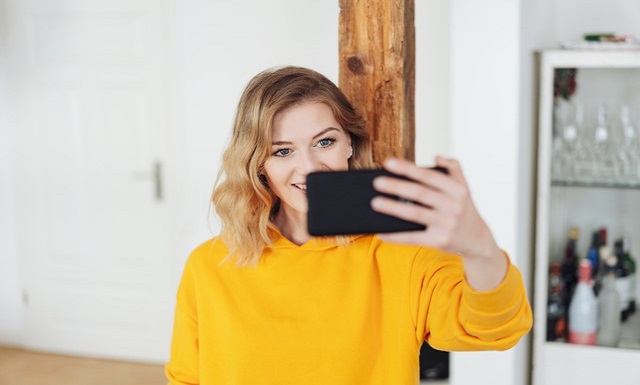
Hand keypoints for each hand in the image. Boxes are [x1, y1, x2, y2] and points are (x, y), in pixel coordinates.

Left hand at [371, 156, 506, 289]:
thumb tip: (436, 157)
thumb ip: (453, 168)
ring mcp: (447, 224)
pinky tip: (381, 232)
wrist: (477, 239)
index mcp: (457, 189)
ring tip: (375, 203)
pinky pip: (413, 238)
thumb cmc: (463, 208)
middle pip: (420, 193)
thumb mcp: (463, 187)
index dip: (408, 168)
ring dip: (393, 208)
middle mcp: (453, 206)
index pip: (428, 176)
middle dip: (396, 187)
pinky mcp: (440, 240)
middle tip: (376, 182)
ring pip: (415, 214)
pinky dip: (396, 236)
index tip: (388, 162)